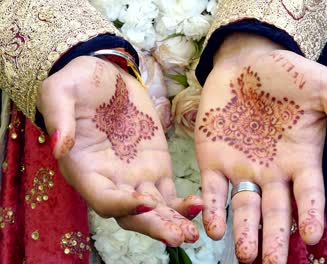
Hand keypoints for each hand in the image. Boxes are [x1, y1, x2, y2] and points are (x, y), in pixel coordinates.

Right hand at [37, 56, 201, 245]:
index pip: (103, 199)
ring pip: (154, 210)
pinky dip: (183, 204)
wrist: (107, 78)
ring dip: (173, 222)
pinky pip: (169, 193)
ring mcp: (136, 176)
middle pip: (132, 215)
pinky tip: (199, 206)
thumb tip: (59, 146)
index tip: (146, 202)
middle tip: (178, 235)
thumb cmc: (78, 84)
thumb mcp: (60, 91)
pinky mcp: (156, 167)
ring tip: (193, 233)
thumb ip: (58, 117)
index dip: (122, 205)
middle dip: (154, 227)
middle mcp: (111, 181)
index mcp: (85, 170)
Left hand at [196, 33, 326, 262]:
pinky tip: (214, 229)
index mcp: (302, 159)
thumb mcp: (323, 88)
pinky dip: (214, 209)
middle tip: (274, 263)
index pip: (309, 193)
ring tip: (247, 256)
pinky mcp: (214, 161)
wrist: (246, 61)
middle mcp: (273, 172)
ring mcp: (243, 168)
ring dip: (245, 232)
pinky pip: (214, 191)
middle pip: (276, 211)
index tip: (312, 235)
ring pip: (245, 208)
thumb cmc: (289, 74)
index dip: (311, 213)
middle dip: (276, 237)